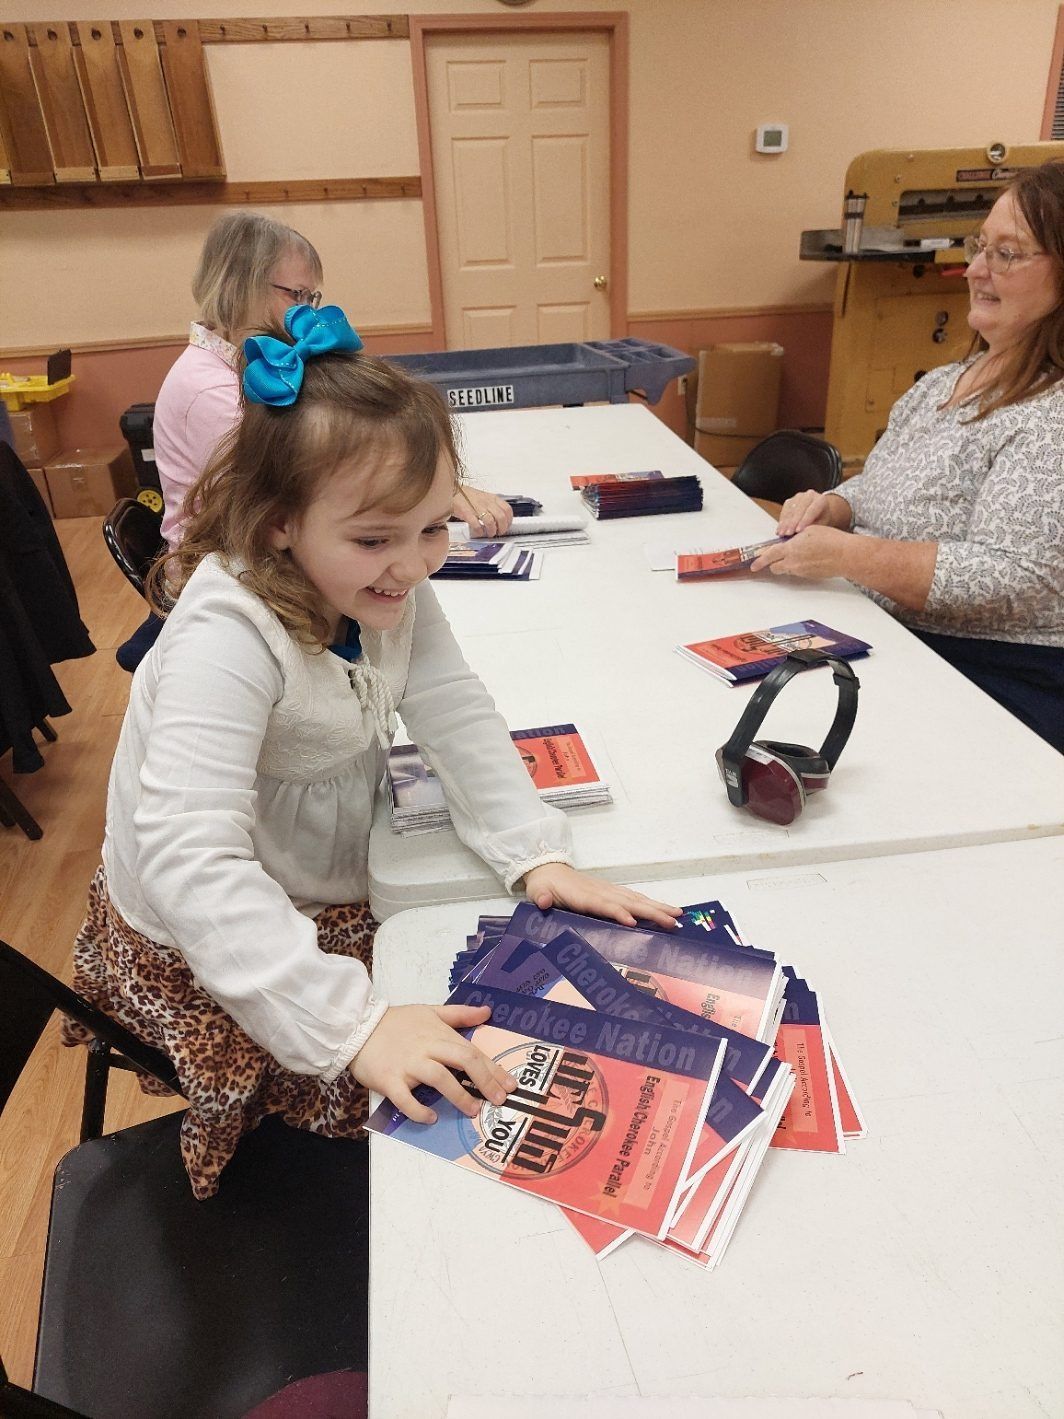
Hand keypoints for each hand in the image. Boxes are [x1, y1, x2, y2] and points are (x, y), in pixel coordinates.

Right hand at [350, 1003, 515, 1123]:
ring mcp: (408, 1065)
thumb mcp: (429, 1011)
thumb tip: (487, 1011)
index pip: (472, 1051)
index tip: (510, 1085)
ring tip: (473, 1110)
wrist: (358, 1027)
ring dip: (459, 1096)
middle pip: (462, 1061)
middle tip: (499, 1100)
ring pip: (439, 1078)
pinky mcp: (389, 1080)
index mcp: (439, 1034)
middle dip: (485, 1080)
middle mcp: (427, 1049)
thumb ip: (458, 1013)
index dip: (493, 1069)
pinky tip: (431, 1118)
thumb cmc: (396, 1022)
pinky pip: (405, 1098)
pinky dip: (418, 1110)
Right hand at [452, 488, 513, 538]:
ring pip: (490, 522)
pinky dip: (479, 531)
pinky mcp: (467, 512)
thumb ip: (494, 506)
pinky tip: (479, 532)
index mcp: (492, 498)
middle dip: (502, 528)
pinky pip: (476, 524)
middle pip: (501, 517)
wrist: (453, 492)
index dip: (509, 521)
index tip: (507, 526)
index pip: (507, 509)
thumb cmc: (468, 496)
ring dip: (491, 531)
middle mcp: (486, 502)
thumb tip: (502, 518)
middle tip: (499, 532)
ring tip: (489, 534)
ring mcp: (476, 507)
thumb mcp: (485, 498)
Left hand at [523, 863, 679, 929]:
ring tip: (677, 916)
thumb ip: (541, 898)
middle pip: (628, 902)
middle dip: (650, 912)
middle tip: (672, 922)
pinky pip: (633, 898)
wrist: (548, 870)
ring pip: (636, 899)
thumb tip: (544, 902)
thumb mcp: (538, 892)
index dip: (618, 913)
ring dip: (656, 907)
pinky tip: (663, 911)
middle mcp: (601, 892)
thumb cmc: (545, 886)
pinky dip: (649, 904)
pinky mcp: (611, 892)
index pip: (604, 905)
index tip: (632, 922)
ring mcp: (608, 891)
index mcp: (584, 896)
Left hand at [749, 524, 852, 580]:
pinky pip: (798, 572)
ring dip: (786, 565)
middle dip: (773, 563)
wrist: (845, 555)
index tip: (754, 565)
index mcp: (791, 549)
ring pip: (786, 570)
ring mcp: (801, 571)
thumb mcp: (809, 530)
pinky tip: (807, 560)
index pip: (769, 556)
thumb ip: (795, 537)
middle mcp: (793, 562)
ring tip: (796, 557)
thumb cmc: (831, 540)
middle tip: (775, 559)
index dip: (760, 560)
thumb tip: (789, 540)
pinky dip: (798, 567)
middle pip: (775, 567)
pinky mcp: (809, 576)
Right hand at [777, 490, 850, 535]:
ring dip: (785, 523)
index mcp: (821, 500)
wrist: (818, 512)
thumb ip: (813, 527)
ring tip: (782, 534)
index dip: (804, 520)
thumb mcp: (822, 524)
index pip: (811, 510)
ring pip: (790, 509)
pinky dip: (782, 521)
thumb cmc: (821, 520)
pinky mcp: (790, 500)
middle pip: (800, 509)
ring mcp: (799, 496)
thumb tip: (802, 535)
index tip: (798, 531)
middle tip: (788, 534)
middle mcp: (810, 495)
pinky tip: (779, 530)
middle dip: (793, 522)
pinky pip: (784, 510)